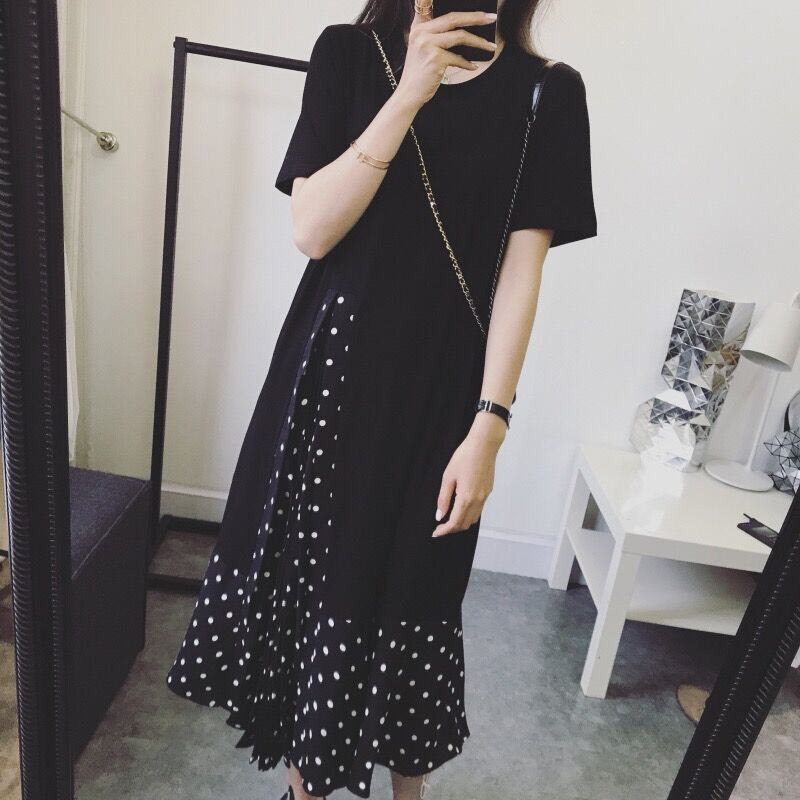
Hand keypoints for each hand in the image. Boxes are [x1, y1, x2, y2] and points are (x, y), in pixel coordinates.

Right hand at [396, 9, 497, 108]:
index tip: (468, 1)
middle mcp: (421, 32)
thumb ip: (435, 35)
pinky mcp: (435, 59)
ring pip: (460, 36)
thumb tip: (463, 30)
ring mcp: (427, 44)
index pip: (429, 4)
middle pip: (454, 17)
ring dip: (479, 42)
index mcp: (419, 26)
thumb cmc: (419, 73)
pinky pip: (458, 58)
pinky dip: (468, 63)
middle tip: (491, 18)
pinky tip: (473, 67)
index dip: (441, 0)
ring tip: (490, 46)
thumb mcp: (422, 48)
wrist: (408, 94)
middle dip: (476, 17)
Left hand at [432, 413, 505, 536]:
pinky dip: (469, 514)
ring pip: (473, 519)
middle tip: (440, 526)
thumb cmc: (465, 456)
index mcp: (466, 498)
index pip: (455, 522)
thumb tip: (439, 515)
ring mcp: (485, 496)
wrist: (484, 445)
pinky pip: (479, 509)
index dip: (444, 530)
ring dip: (461, 523)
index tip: (436, 532)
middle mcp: (478, 500)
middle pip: (465, 524)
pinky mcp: (488, 491)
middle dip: (452, 529)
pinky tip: (460, 507)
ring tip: (449, 518)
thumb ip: (443, 498)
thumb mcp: (448, 477)